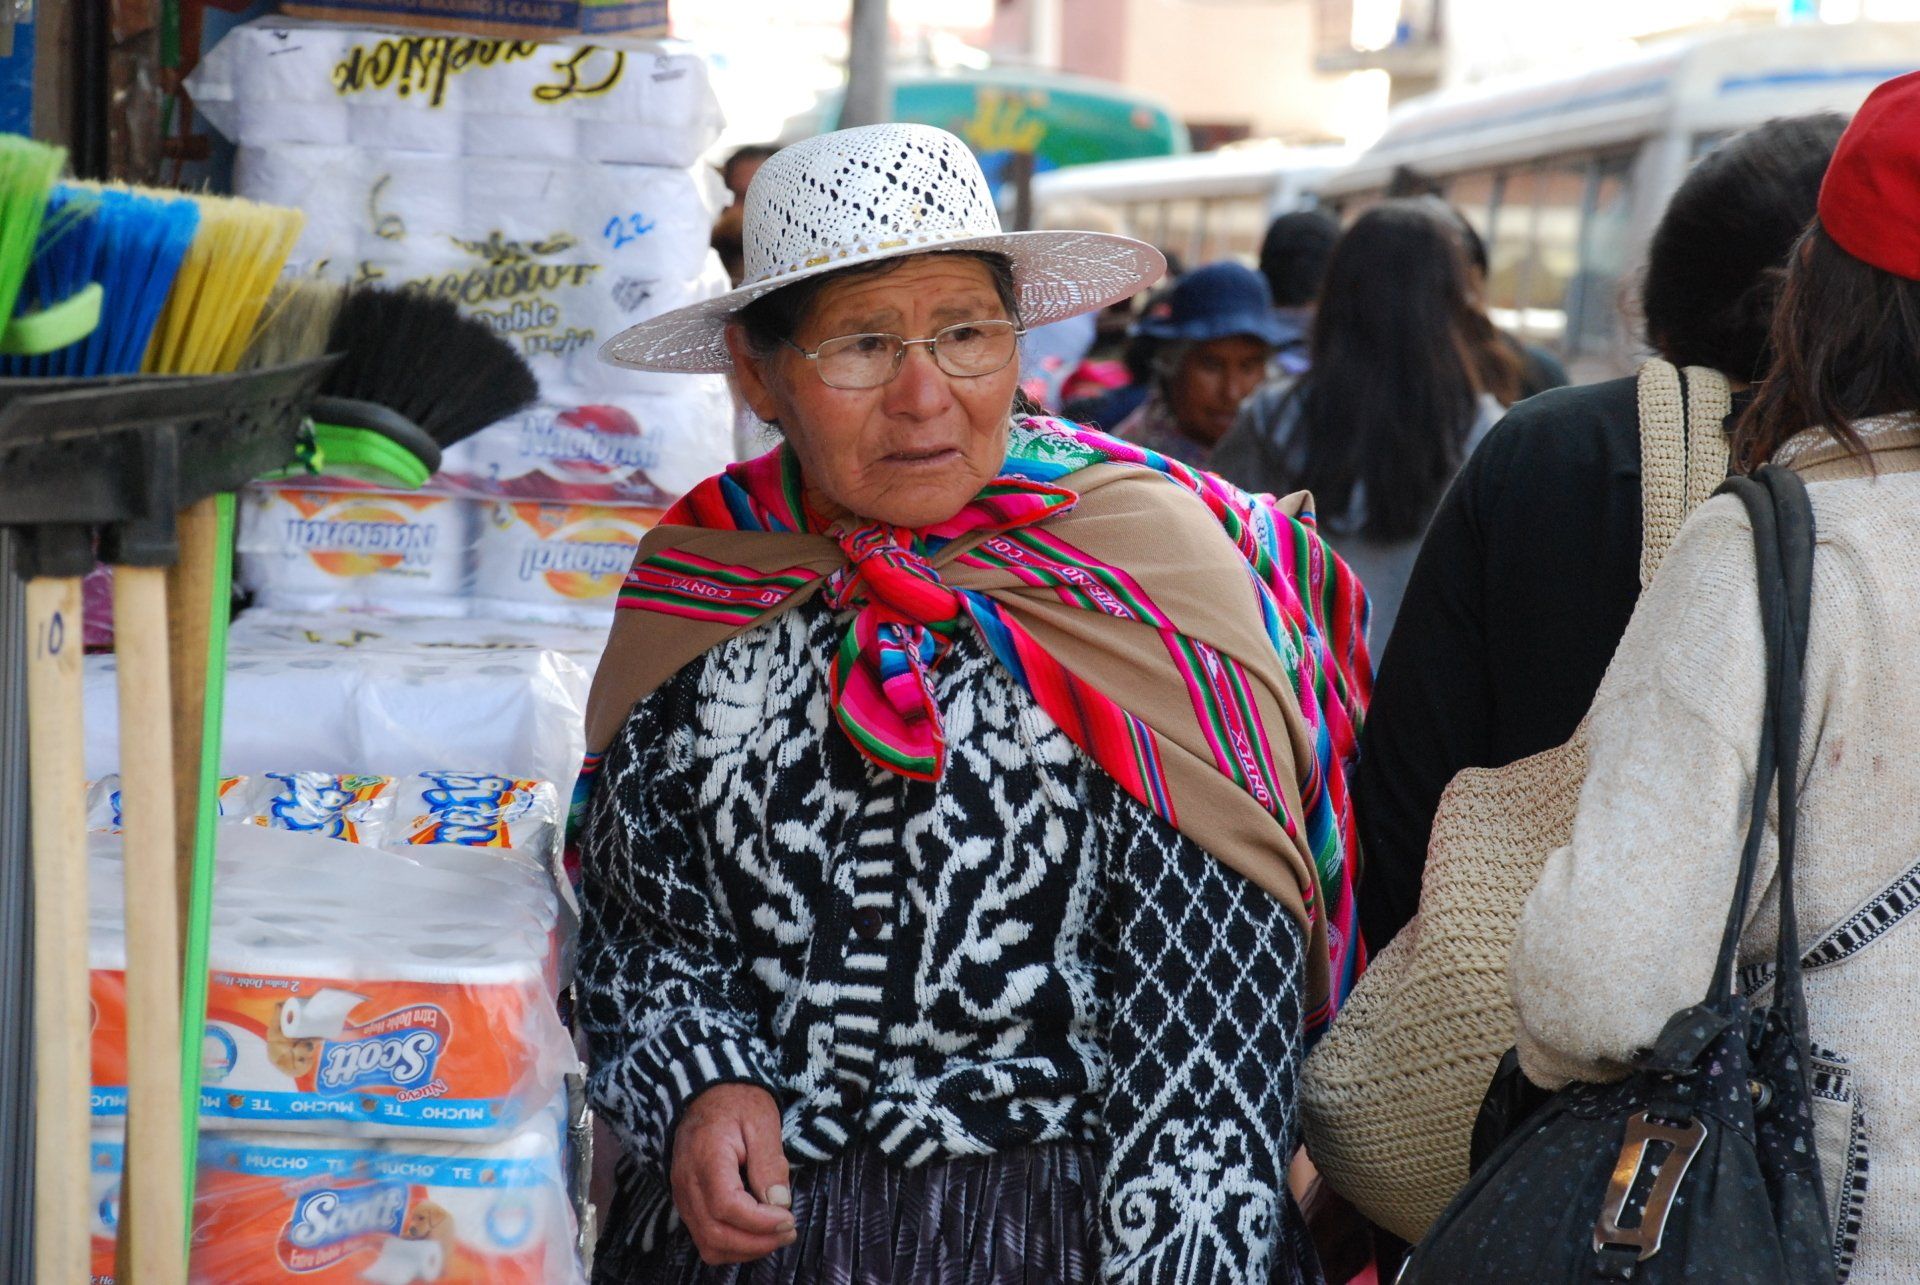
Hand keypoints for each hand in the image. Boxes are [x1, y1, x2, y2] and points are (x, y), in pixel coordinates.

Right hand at [671, 1083, 795, 1264]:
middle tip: (788, 1231)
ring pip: (708, 1243)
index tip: (787, 1218)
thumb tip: (779, 1203)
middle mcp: (687, 1181)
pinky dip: (732, 1246)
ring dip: (745, 1249)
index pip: (726, 1205)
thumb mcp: (762, 1121)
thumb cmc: (737, 1103)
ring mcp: (683, 1195)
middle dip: (756, 1242)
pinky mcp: (687, 1202)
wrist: (708, 1092)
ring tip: (775, 1236)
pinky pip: (705, 1237)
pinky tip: (756, 1233)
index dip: (759, 1221)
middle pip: (715, 1232)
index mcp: (706, 1156)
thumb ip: (770, 1163)